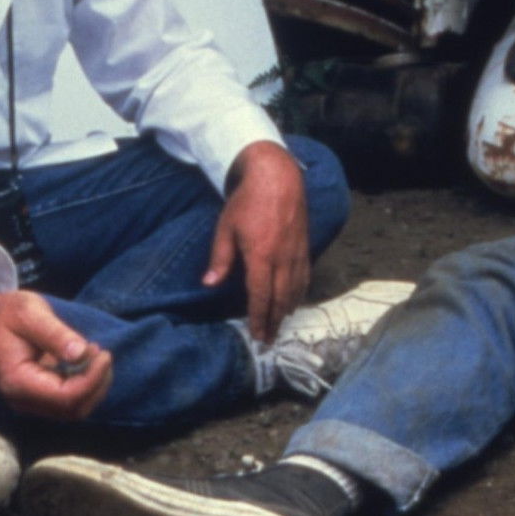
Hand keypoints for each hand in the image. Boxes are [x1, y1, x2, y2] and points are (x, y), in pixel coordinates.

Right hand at [0, 290, 113, 420]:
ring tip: (94, 354)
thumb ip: (55, 334)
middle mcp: (22, 400)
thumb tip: (81, 354)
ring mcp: (29, 401)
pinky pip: (69, 401)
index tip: (103, 353)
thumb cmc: (2, 314)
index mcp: (17, 382)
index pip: (65, 397)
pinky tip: (85, 360)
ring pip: (74, 409)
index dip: (92, 379)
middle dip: (97, 384)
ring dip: (94, 386)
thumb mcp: (28, 312)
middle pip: (73, 409)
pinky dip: (85, 384)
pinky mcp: (38, 396)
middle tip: (101, 353)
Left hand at [205, 141, 309, 342]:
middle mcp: (282, 258)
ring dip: (287, 310)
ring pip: (295, 289)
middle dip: (274, 321)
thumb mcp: (226, 228)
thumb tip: (209, 285)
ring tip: (280, 324)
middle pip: (280, 298)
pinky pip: (305, 275)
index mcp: (261, 255)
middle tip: (269, 339)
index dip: (258, 318)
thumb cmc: (247, 201)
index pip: (260, 295)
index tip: (257, 335)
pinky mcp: (305, 245)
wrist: (276, 176)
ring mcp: (297, 252)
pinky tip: (295, 300)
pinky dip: (300, 292)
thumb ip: (220, 258)